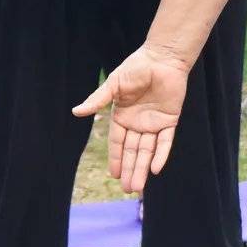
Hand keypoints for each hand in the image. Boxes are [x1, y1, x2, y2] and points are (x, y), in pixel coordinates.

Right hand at [75, 46, 191, 192]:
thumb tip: (76, 112)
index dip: (117, 158)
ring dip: (143, 168)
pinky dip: (161, 155)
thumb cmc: (136, 67)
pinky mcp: (170, 120)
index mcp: (123, 116)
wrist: (162, 57)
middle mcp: (138, 123)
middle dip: (130, 169)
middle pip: (133, 151)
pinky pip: (165, 141)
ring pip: (147, 150)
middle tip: (128, 189)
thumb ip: (98, 100)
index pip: (118, 142)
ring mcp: (154, 123)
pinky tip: (156, 169)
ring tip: (138, 187)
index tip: (114, 175)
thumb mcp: (113, 84)